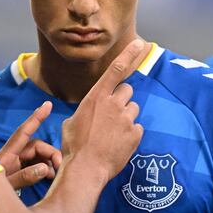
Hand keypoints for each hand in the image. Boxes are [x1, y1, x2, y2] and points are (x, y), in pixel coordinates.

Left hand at [0, 102, 62, 188]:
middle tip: (60, 166)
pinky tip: (48, 178)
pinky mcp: (17, 170)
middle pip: (36, 147)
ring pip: (38, 156)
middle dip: (50, 153)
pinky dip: (44, 169)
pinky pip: (35, 165)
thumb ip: (24, 177)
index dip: (36, 118)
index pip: (24, 132)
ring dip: (48, 163)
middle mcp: (13, 155)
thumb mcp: (5, 186)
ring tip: (53, 176)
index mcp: (7, 154)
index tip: (47, 104)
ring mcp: (15, 163)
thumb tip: (45, 168)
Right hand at [61, 39, 146, 183]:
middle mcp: (113, 103)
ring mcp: (126, 119)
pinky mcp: (135, 134)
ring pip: (133, 109)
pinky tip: (118, 144)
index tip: (140, 43)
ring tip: (112, 133)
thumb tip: (89, 114)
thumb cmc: (73, 146)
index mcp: (96, 97)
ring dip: (126, 117)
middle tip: (111, 115)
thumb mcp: (73, 122)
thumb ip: (86, 111)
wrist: (85, 169)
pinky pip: (137, 128)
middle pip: (127, 90)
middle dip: (122, 99)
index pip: (116, 69)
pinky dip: (130, 134)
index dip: (129, 54)